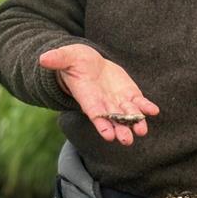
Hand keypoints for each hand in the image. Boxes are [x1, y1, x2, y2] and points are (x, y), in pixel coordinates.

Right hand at [39, 44, 159, 144]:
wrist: (90, 63)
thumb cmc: (75, 61)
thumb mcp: (66, 57)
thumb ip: (57, 59)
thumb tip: (42, 58)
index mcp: (88, 99)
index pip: (95, 115)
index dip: (101, 124)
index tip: (108, 135)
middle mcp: (104, 104)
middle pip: (113, 121)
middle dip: (120, 130)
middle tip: (127, 140)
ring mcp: (118, 101)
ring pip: (128, 115)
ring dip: (136, 123)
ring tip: (142, 130)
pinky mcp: (129, 94)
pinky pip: (139, 103)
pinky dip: (146, 107)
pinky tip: (154, 110)